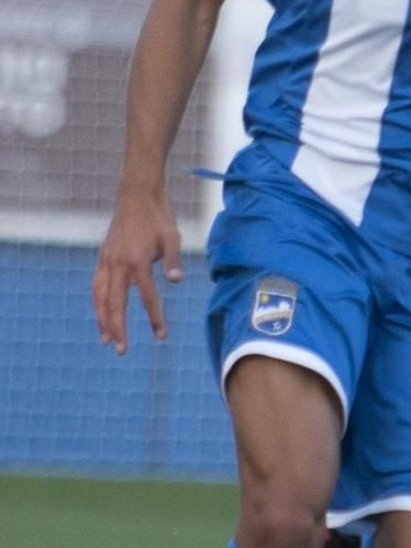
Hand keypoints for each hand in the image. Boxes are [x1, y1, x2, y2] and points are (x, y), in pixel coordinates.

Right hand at [92, 189, 182, 353]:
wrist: (137, 196)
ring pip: (100, 297)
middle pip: (116, 303)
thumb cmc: (159, 218)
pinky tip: (101, 315)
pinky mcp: (103, 258)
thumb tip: (177, 281)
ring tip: (106, 340)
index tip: (162, 336)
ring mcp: (107, 261)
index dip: (155, 318)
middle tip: (121, 351)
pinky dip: (97, 302)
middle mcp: (118, 263)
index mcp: (138, 260)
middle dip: (118, 328)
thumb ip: (174, 260)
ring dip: (102, 320)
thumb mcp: (173, 237)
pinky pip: (96, 285)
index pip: (147, 297)